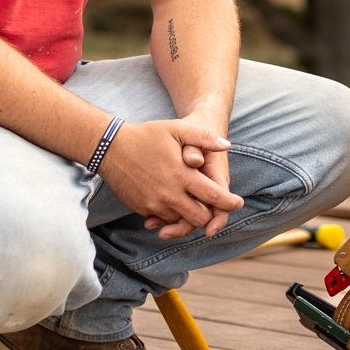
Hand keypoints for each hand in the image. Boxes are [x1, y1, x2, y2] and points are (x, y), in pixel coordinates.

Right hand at [96, 117, 241, 238]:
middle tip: (215, 206)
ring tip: (196, 204)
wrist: (110, 148)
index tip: (238, 203)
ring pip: (182, 221)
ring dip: (190, 215)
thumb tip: (226, 145)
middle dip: (210, 213)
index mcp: (182, 175)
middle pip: (200, 217)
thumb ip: (203, 137)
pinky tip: (176, 204)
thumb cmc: (147, 136)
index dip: (229, 202)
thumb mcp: (177, 128)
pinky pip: (164, 219)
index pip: (214, 197)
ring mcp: (154, 204)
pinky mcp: (142, 208)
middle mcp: (170, 194)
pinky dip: (172, 215)